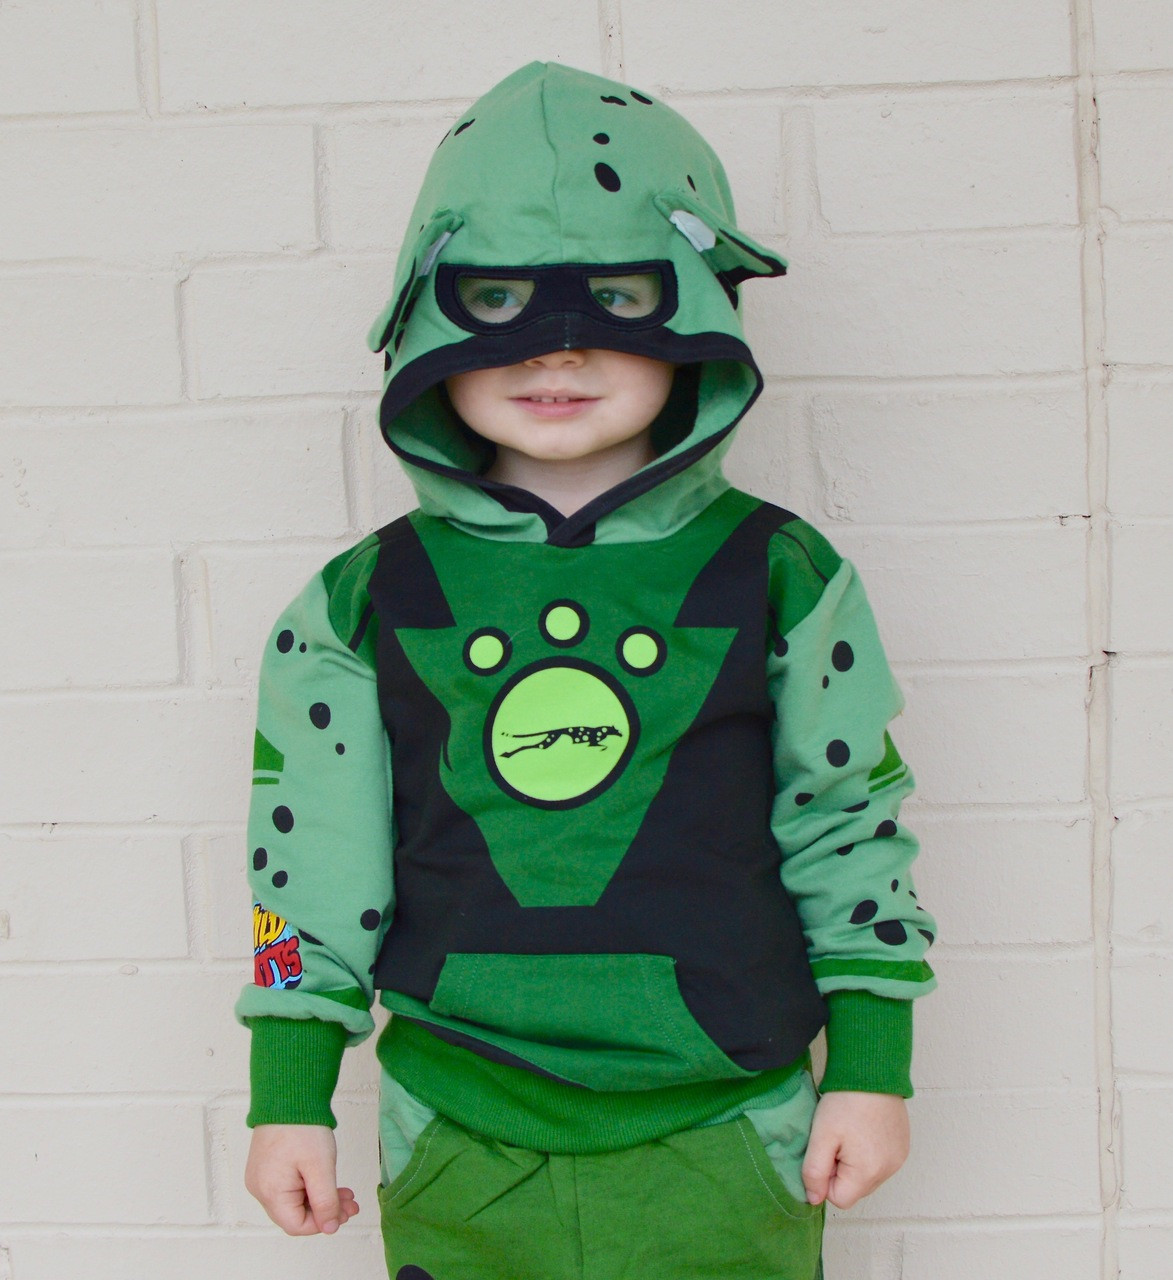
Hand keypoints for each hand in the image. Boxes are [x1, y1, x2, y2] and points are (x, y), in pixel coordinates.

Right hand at [245, 1124, 359, 1235]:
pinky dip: (308, 1187)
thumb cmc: (302, 1127)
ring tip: (344, 1191)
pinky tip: (326, 1180)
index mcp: (270, 1192)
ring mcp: (261, 1176)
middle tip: (350, 1202)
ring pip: (293, 1200)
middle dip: (325, 1210)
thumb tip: (330, 1228)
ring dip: (320, 1198)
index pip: (297, 1225)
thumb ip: (326, 1201)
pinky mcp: (266, 1166)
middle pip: (295, 1214)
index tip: (344, 1212)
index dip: (322, 1223)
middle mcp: (260, 1188)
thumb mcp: (321, 1167)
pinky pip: (288, 1186)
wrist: (289, 1094)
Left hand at [801, 1092, 908, 1209]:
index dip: (826, 1178)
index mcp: (868, 1172)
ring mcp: (898, 1159)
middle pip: (855, 1189)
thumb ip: (814, 1171)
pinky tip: (863, 1128)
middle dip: (841, 1170)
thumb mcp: (821, 1135)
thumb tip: (813, 1198)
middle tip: (836, 1138)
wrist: (872, 1071)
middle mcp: (889, 1171)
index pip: (839, 1198)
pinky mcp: (902, 1147)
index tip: (826, 1150)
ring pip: (867, 1176)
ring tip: (849, 1131)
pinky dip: (869, 1152)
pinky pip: (881, 1163)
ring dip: (855, 1162)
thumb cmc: (845, 1101)